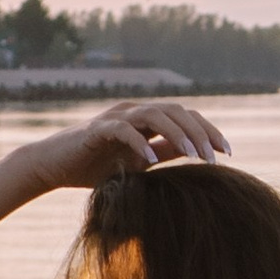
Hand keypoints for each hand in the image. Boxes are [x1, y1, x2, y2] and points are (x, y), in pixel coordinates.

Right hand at [20, 99, 230, 192]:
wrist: (52, 167)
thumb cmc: (94, 166)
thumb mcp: (137, 163)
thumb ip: (164, 153)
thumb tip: (195, 154)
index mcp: (147, 119)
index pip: (186, 117)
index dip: (209, 131)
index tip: (227, 154)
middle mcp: (134, 111)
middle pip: (177, 111)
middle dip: (200, 132)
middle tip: (215, 158)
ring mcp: (115, 117)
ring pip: (155, 114)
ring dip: (178, 134)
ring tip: (194, 157)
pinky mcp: (96, 130)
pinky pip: (123, 129)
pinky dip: (139, 141)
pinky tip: (150, 159)